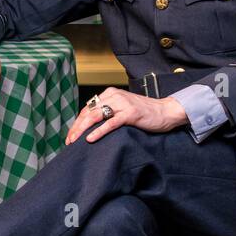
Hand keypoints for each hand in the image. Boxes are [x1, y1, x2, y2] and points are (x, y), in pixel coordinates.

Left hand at [65, 87, 187, 143]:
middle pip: (88, 112)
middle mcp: (114, 95)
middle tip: (69, 141)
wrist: (166, 111)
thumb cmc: (144, 113)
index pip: (87, 108)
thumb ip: (109, 112)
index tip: (71, 136)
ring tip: (75, 141)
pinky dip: (99, 131)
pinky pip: (110, 123)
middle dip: (76, 127)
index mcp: (110, 93)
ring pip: (96, 116)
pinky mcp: (130, 113)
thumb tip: (90, 126)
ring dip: (82, 129)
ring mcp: (122, 104)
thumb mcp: (122, 109)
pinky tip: (90, 139)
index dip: (77, 122)